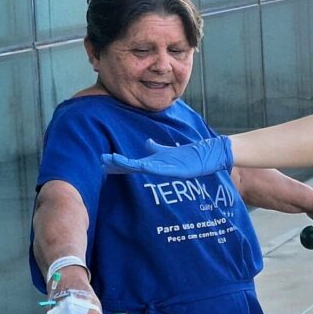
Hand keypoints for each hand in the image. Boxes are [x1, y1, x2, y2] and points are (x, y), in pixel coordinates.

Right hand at [102, 136, 233, 178]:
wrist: (210, 157)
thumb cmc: (191, 156)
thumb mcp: (170, 151)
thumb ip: (158, 149)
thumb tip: (147, 144)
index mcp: (156, 163)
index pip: (134, 164)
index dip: (120, 164)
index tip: (104, 162)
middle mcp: (159, 168)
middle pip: (135, 167)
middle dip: (119, 166)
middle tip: (101, 164)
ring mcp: (167, 169)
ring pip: (143, 168)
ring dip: (128, 166)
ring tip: (112, 163)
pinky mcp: (176, 170)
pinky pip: (159, 167)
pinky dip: (148, 166)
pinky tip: (138, 164)